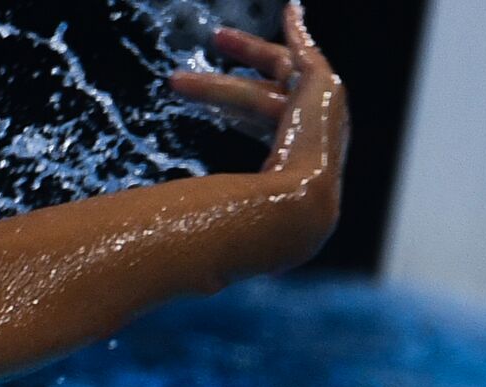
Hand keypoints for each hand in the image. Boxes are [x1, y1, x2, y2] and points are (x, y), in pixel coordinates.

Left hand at [169, 4, 348, 248]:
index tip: (191, 92)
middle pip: (263, 99)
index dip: (226, 104)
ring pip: (276, 75)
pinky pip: (309, 52)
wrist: (291, 213)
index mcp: (291, 166)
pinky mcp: (325, 91)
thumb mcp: (212, 221)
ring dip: (245, 54)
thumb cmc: (247, 224)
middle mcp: (312, 140)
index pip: (256, 124)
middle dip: (225, 82)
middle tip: (188, 71)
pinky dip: (299, 30)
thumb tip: (161, 262)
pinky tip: (290, 9)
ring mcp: (323, 115)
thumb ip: (192, 232)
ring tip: (212, 37)